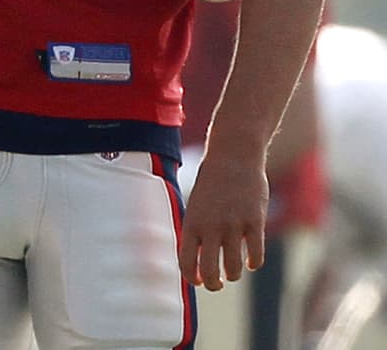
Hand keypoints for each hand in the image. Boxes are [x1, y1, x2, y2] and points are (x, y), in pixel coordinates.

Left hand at [178, 151, 269, 289]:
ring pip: (234, 269)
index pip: (186, 261)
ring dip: (233, 274)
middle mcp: (211, 227)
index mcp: (192, 222)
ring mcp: (233, 225)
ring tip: (233, 271)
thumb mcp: (197, 205)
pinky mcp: (255, 222)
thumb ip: (198, 230)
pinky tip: (251, 261)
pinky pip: (255, 255)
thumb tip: (199, 260)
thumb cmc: (212, 183)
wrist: (233, 157)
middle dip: (213, 284)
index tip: (198, 280)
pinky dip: (253, 263)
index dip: (192, 277)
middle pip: (210, 272)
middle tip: (218, 284)